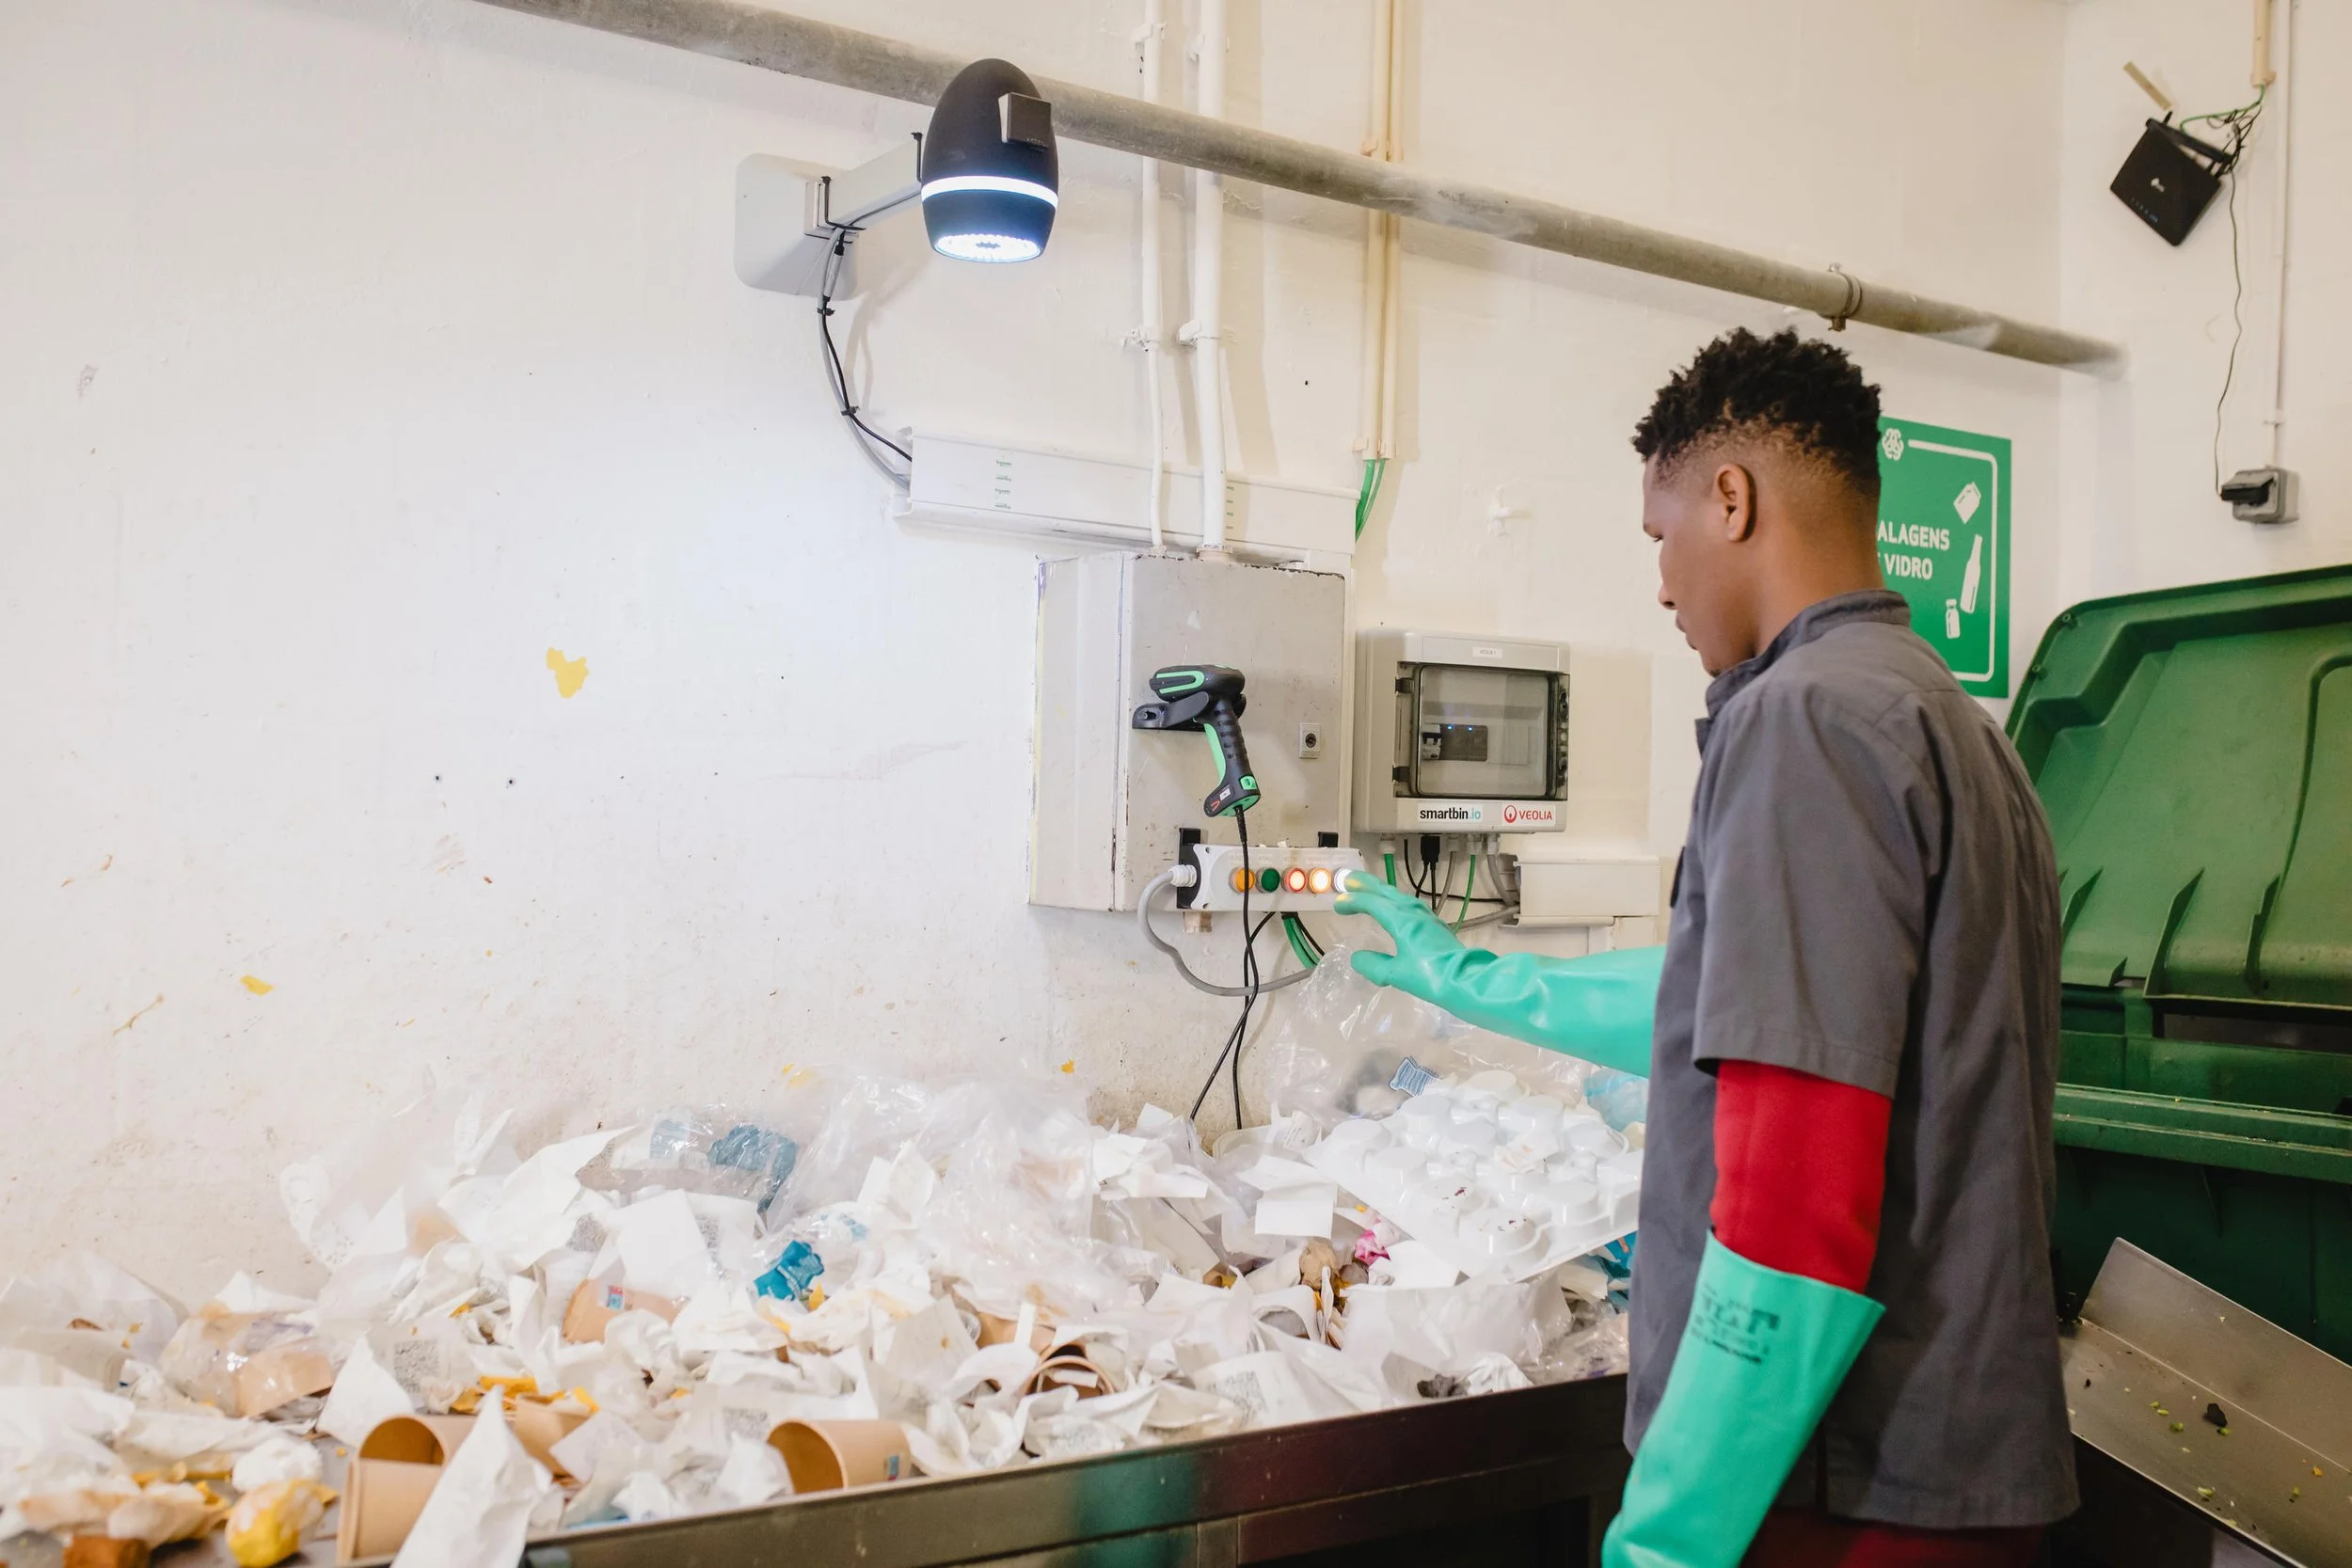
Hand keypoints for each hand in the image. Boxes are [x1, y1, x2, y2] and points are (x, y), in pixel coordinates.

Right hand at [1333, 870, 1462, 991]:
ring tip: (1370, 891)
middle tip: (1349, 879)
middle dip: (1367, 885)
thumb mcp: (1396, 974)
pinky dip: (1395, 902)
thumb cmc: (1430, 977)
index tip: (1338, 905)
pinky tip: (1396, 910)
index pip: (1373, 904)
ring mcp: (1427, 919)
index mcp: (1402, 921)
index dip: (1354, 902)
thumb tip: (1357, 958)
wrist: (1467, 981)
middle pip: (1386, 893)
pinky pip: (1409, 906)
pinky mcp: (1435, 927)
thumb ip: (1374, 965)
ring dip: (1382, 892)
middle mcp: (1414, 914)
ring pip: (1400, 897)